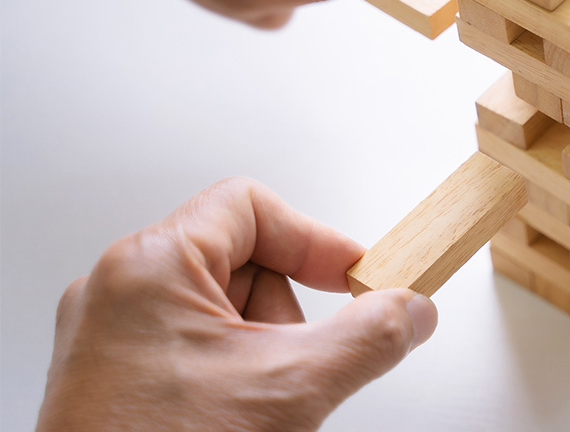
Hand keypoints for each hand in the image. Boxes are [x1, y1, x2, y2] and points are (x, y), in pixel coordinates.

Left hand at [37, 178, 436, 430]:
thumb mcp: (290, 389)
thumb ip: (369, 338)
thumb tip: (409, 310)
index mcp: (149, 266)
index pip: (250, 206)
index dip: (313, 239)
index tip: (353, 278)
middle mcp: (120, 294)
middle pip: (242, 262)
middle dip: (287, 314)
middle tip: (297, 366)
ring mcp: (114, 340)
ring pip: (223, 314)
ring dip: (263, 354)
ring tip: (257, 408)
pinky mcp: (117, 381)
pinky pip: (195, 352)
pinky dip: (233, 378)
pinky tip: (237, 421)